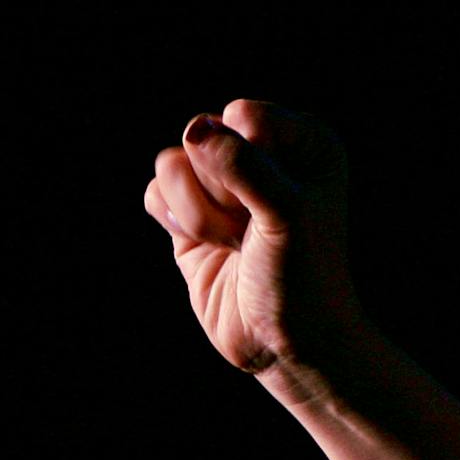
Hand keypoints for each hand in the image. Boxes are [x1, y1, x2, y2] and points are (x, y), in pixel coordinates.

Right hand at [144, 99, 359, 394]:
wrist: (286, 344)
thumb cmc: (303, 276)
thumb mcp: (287, 213)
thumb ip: (244, 165)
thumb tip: (195, 130)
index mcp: (305, 143)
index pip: (244, 116)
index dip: (248, 161)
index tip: (280, 201)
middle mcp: (264, 154)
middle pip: (201, 136)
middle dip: (220, 191)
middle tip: (254, 230)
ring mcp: (223, 185)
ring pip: (172, 163)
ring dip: (198, 212)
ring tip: (234, 243)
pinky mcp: (189, 214)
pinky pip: (154, 192)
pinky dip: (176, 221)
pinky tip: (208, 247)